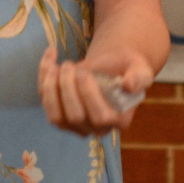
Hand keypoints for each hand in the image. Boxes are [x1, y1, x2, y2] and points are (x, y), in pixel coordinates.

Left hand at [38, 43, 154, 135]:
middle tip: (70, 64)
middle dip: (68, 88)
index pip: (100, 117)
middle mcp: (95, 128)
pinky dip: (43, 77)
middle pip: (75, 117)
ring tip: (56, 64)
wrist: (111, 66)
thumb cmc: (127, 68)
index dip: (88, 95)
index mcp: (119, 120)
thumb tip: (129, 85)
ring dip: (51, 88)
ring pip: (55, 116)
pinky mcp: (58, 113)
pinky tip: (50, 54)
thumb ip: (140, 77)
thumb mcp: (140, 68)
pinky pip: (45, 101)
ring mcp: (74, 124)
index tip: (83, 71)